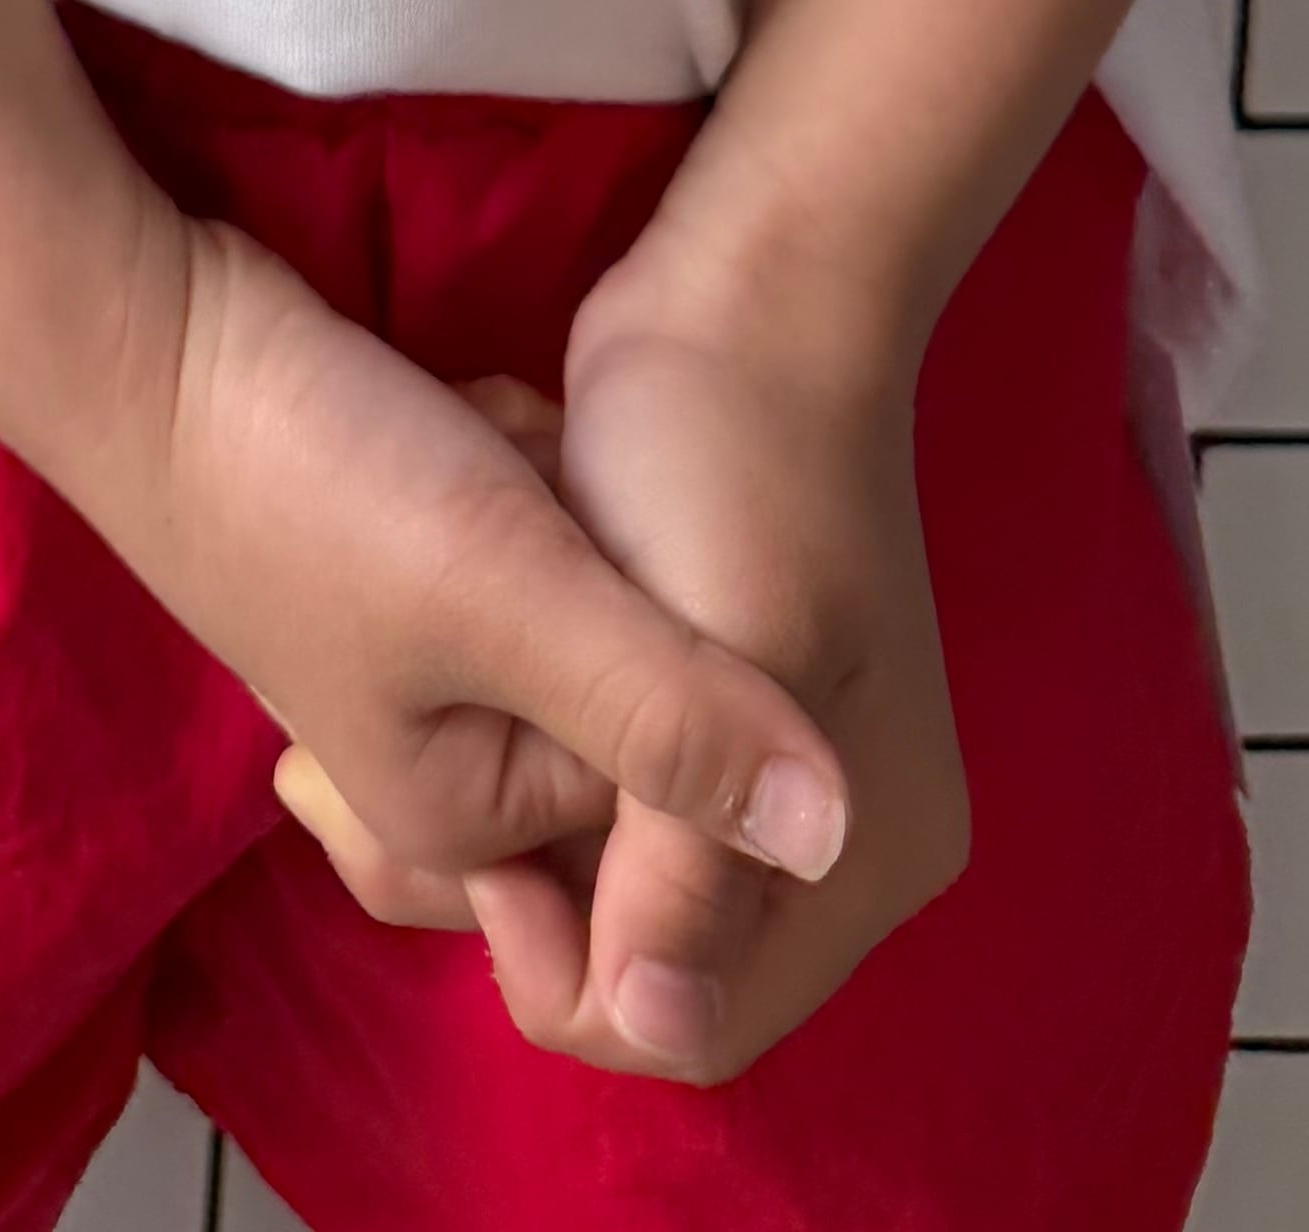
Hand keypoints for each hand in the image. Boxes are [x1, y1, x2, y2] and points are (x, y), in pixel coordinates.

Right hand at [65, 212, 853, 914]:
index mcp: (465, 827)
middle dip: (587, 552)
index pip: (665, 755)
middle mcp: (448, 762)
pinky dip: (506, 451)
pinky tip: (454, 415)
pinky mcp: (410, 555)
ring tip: (476, 443)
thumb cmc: (319, 481)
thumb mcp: (516, 595)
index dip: (647, 624)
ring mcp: (426, 652)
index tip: (562, 551)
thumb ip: (674, 716)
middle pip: (623, 667)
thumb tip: (842, 844)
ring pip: (586, 576)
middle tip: (505, 488)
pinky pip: (527, 515)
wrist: (147, 327)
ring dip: (550, 489)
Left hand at [460, 268, 966, 1085]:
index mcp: (863, 856)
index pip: (694, 1018)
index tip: (476, 842)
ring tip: (472, 671)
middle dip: (535, 873)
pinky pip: (606, 779)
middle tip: (445, 738)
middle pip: (648, 950)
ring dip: (526, 793)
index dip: (566, 964)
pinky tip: (504, 638)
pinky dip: (543, 728)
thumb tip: (658, 1020)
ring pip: (609, 864)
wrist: (751, 288)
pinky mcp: (711, 694)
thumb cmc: (729, 457)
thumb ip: (683, 835)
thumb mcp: (703, 647)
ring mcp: (771, 765)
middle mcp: (833, 839)